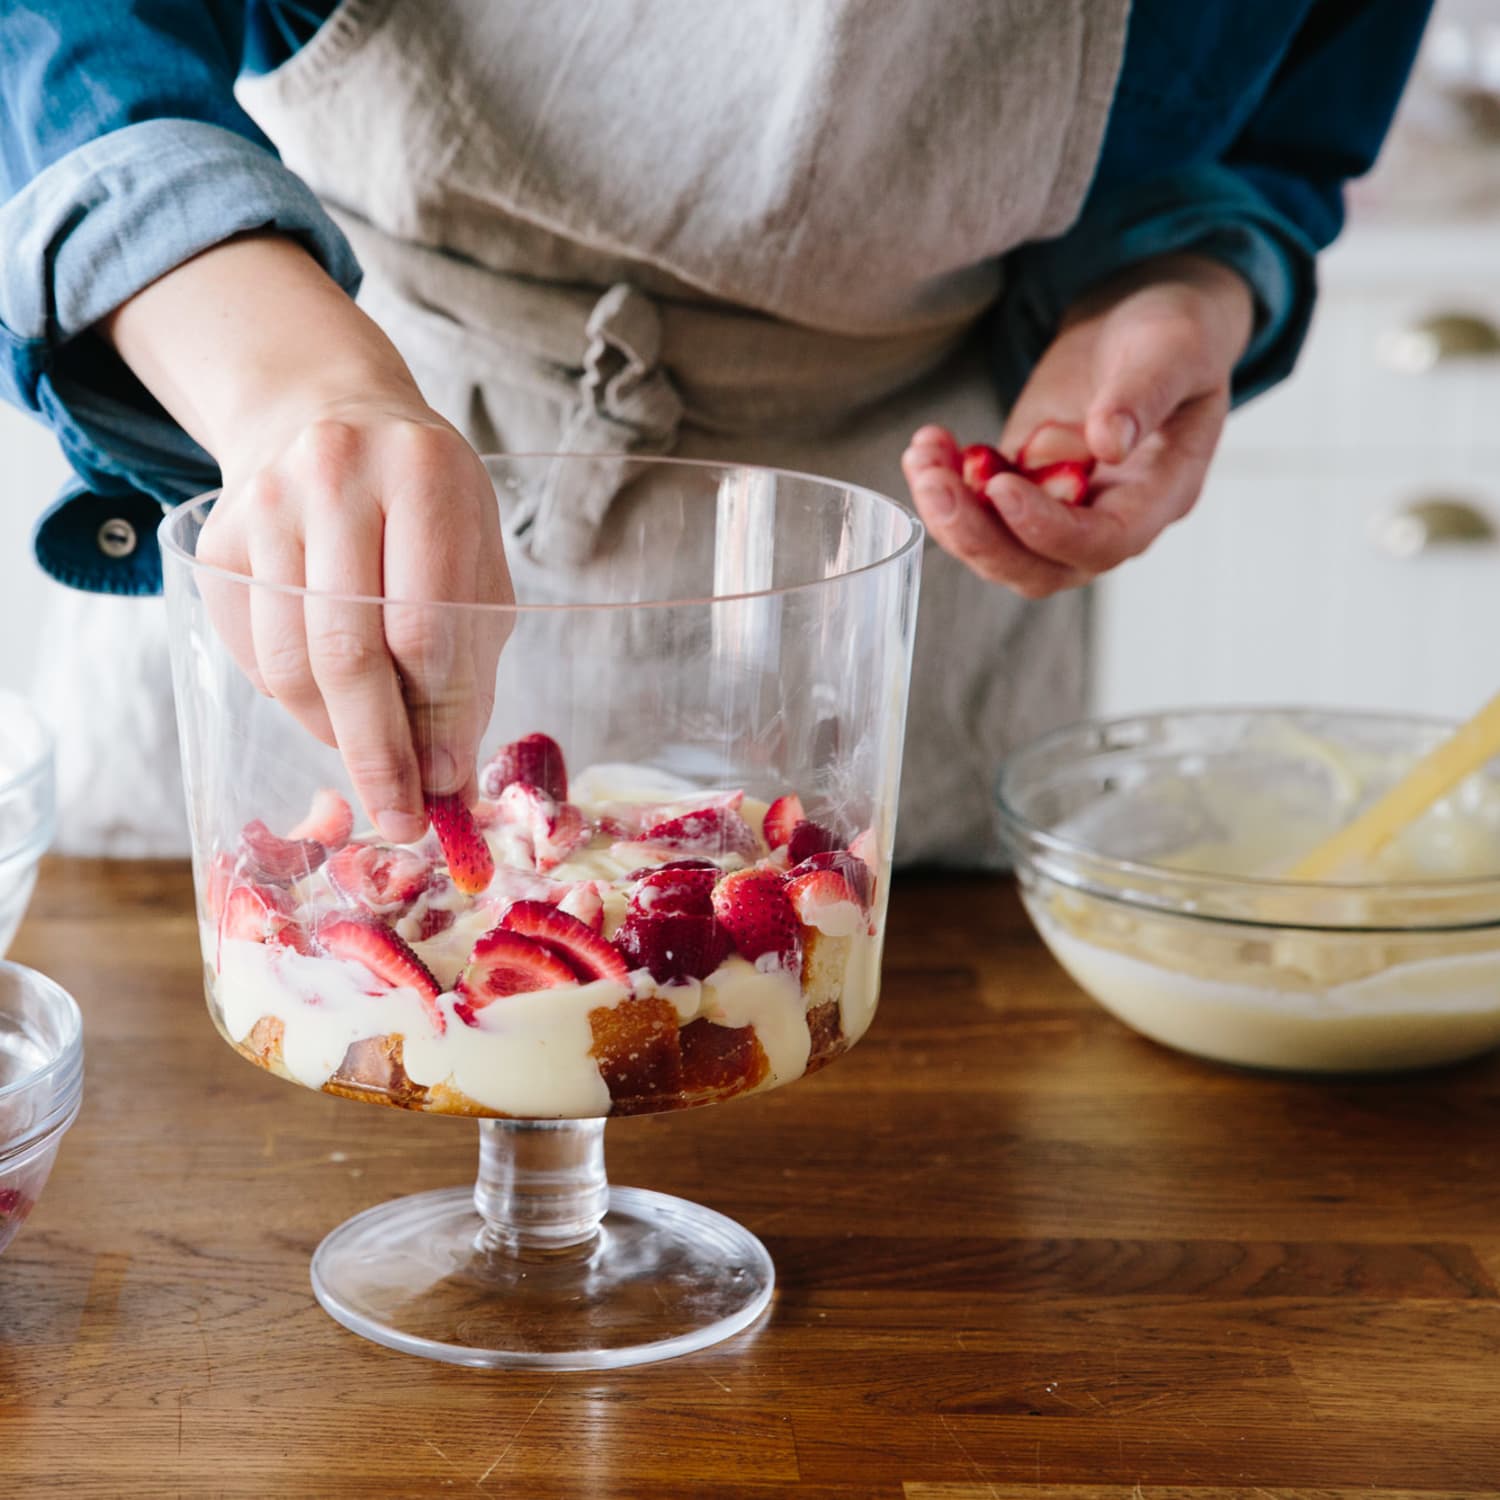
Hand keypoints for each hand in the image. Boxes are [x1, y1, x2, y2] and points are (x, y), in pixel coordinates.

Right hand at [200, 396, 509, 843]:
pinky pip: (253, 653)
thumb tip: (446, 774)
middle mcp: (335, 477)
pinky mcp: (216, 540)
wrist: (327, 411)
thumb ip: (469, 659)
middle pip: (348, 652)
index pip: (424, 627)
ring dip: (334, 735)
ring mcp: (264, 504)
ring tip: (374, 763)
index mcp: (423, 475)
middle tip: (401, 817)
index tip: (446, 782)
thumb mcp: (474, 558)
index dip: (437, 719)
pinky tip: (331, 704)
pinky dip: (295, 701)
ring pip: (289, 662)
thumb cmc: (423, 505)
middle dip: (378, 753)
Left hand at [902, 253, 1253, 597]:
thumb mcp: (1172, 349)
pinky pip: (977, 514)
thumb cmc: (1173, 334)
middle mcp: (1107, 520)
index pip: (1102, 543)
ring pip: (998, 549)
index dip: (1048, 528)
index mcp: (1159, 497)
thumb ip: (1144, 395)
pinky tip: (929, 445)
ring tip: (922, 458)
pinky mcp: (1021, 490)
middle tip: (933, 483)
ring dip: (951, 515)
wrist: (1140, 321)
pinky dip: (946, 487)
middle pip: (1037, 567)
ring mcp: (1060, 511)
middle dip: (978, 535)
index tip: (1002, 488)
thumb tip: (1108, 442)